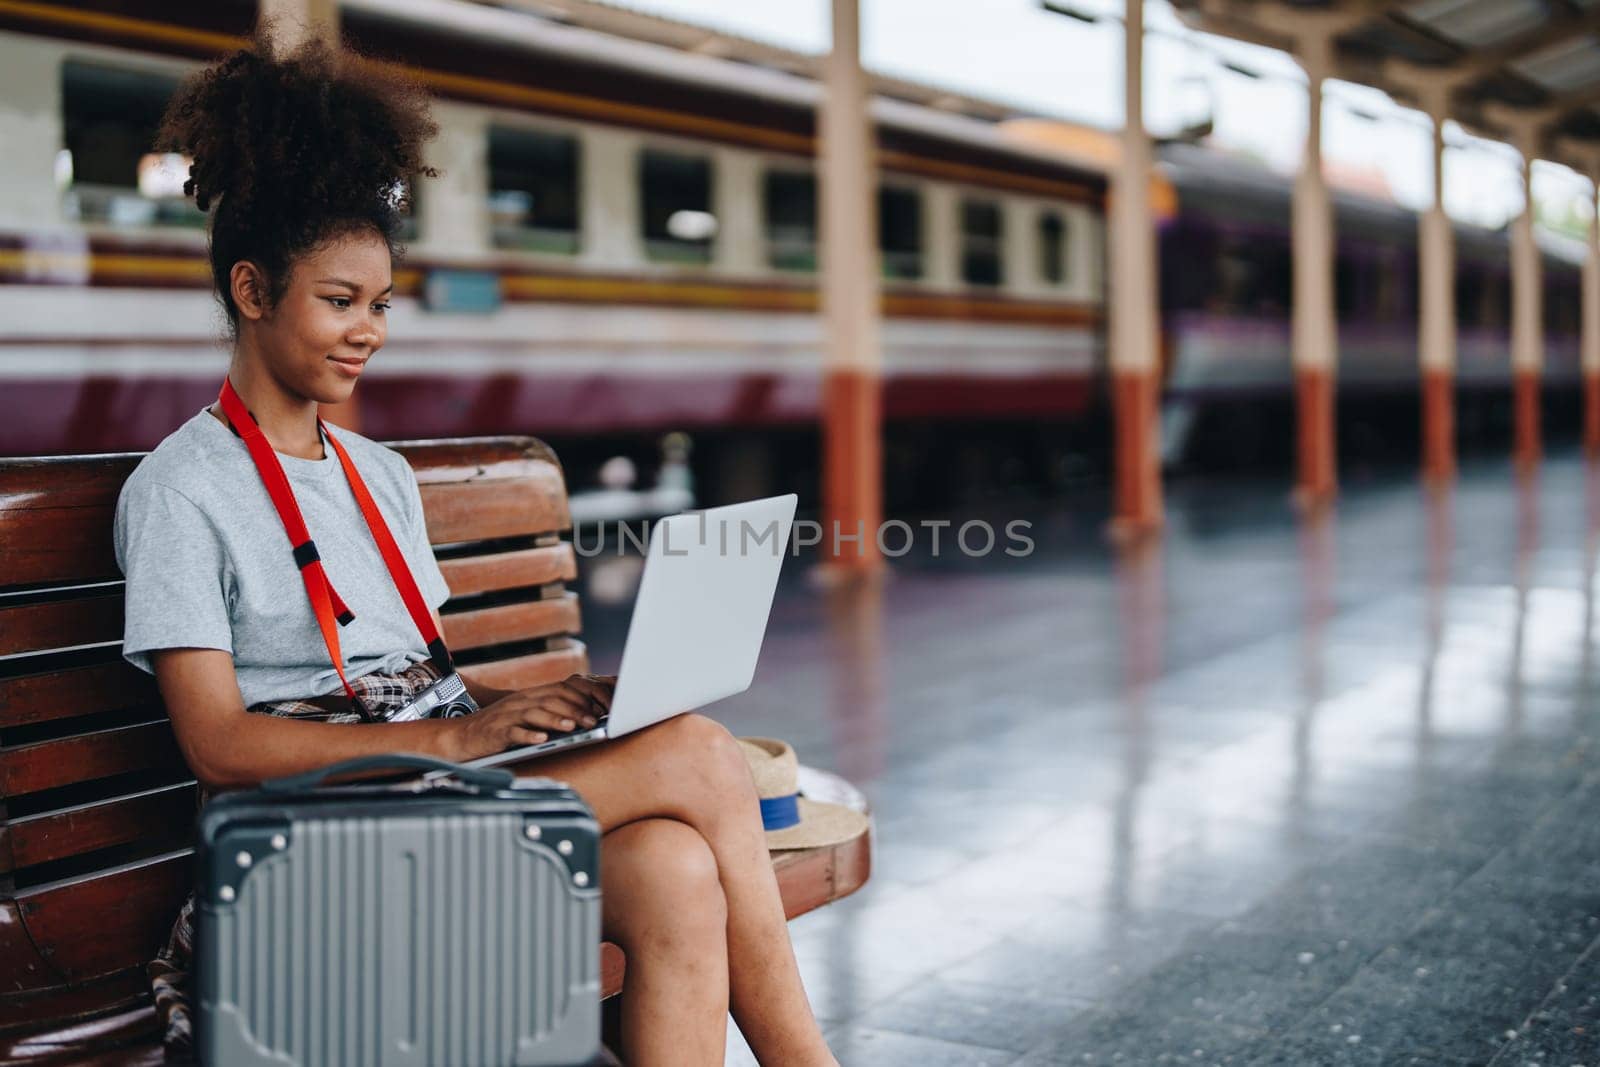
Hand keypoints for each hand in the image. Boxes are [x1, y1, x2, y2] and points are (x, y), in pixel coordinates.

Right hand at [448, 673, 615, 760]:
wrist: (461, 735)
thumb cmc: (499, 728)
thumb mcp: (525, 715)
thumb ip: (548, 712)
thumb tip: (582, 718)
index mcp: (529, 696)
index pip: (561, 689)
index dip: (582, 698)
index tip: (600, 709)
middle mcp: (520, 702)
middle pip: (551, 699)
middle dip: (575, 709)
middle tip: (593, 721)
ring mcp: (507, 716)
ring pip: (535, 713)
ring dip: (556, 720)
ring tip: (573, 727)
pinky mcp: (496, 732)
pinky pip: (513, 732)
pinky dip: (529, 735)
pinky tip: (542, 739)